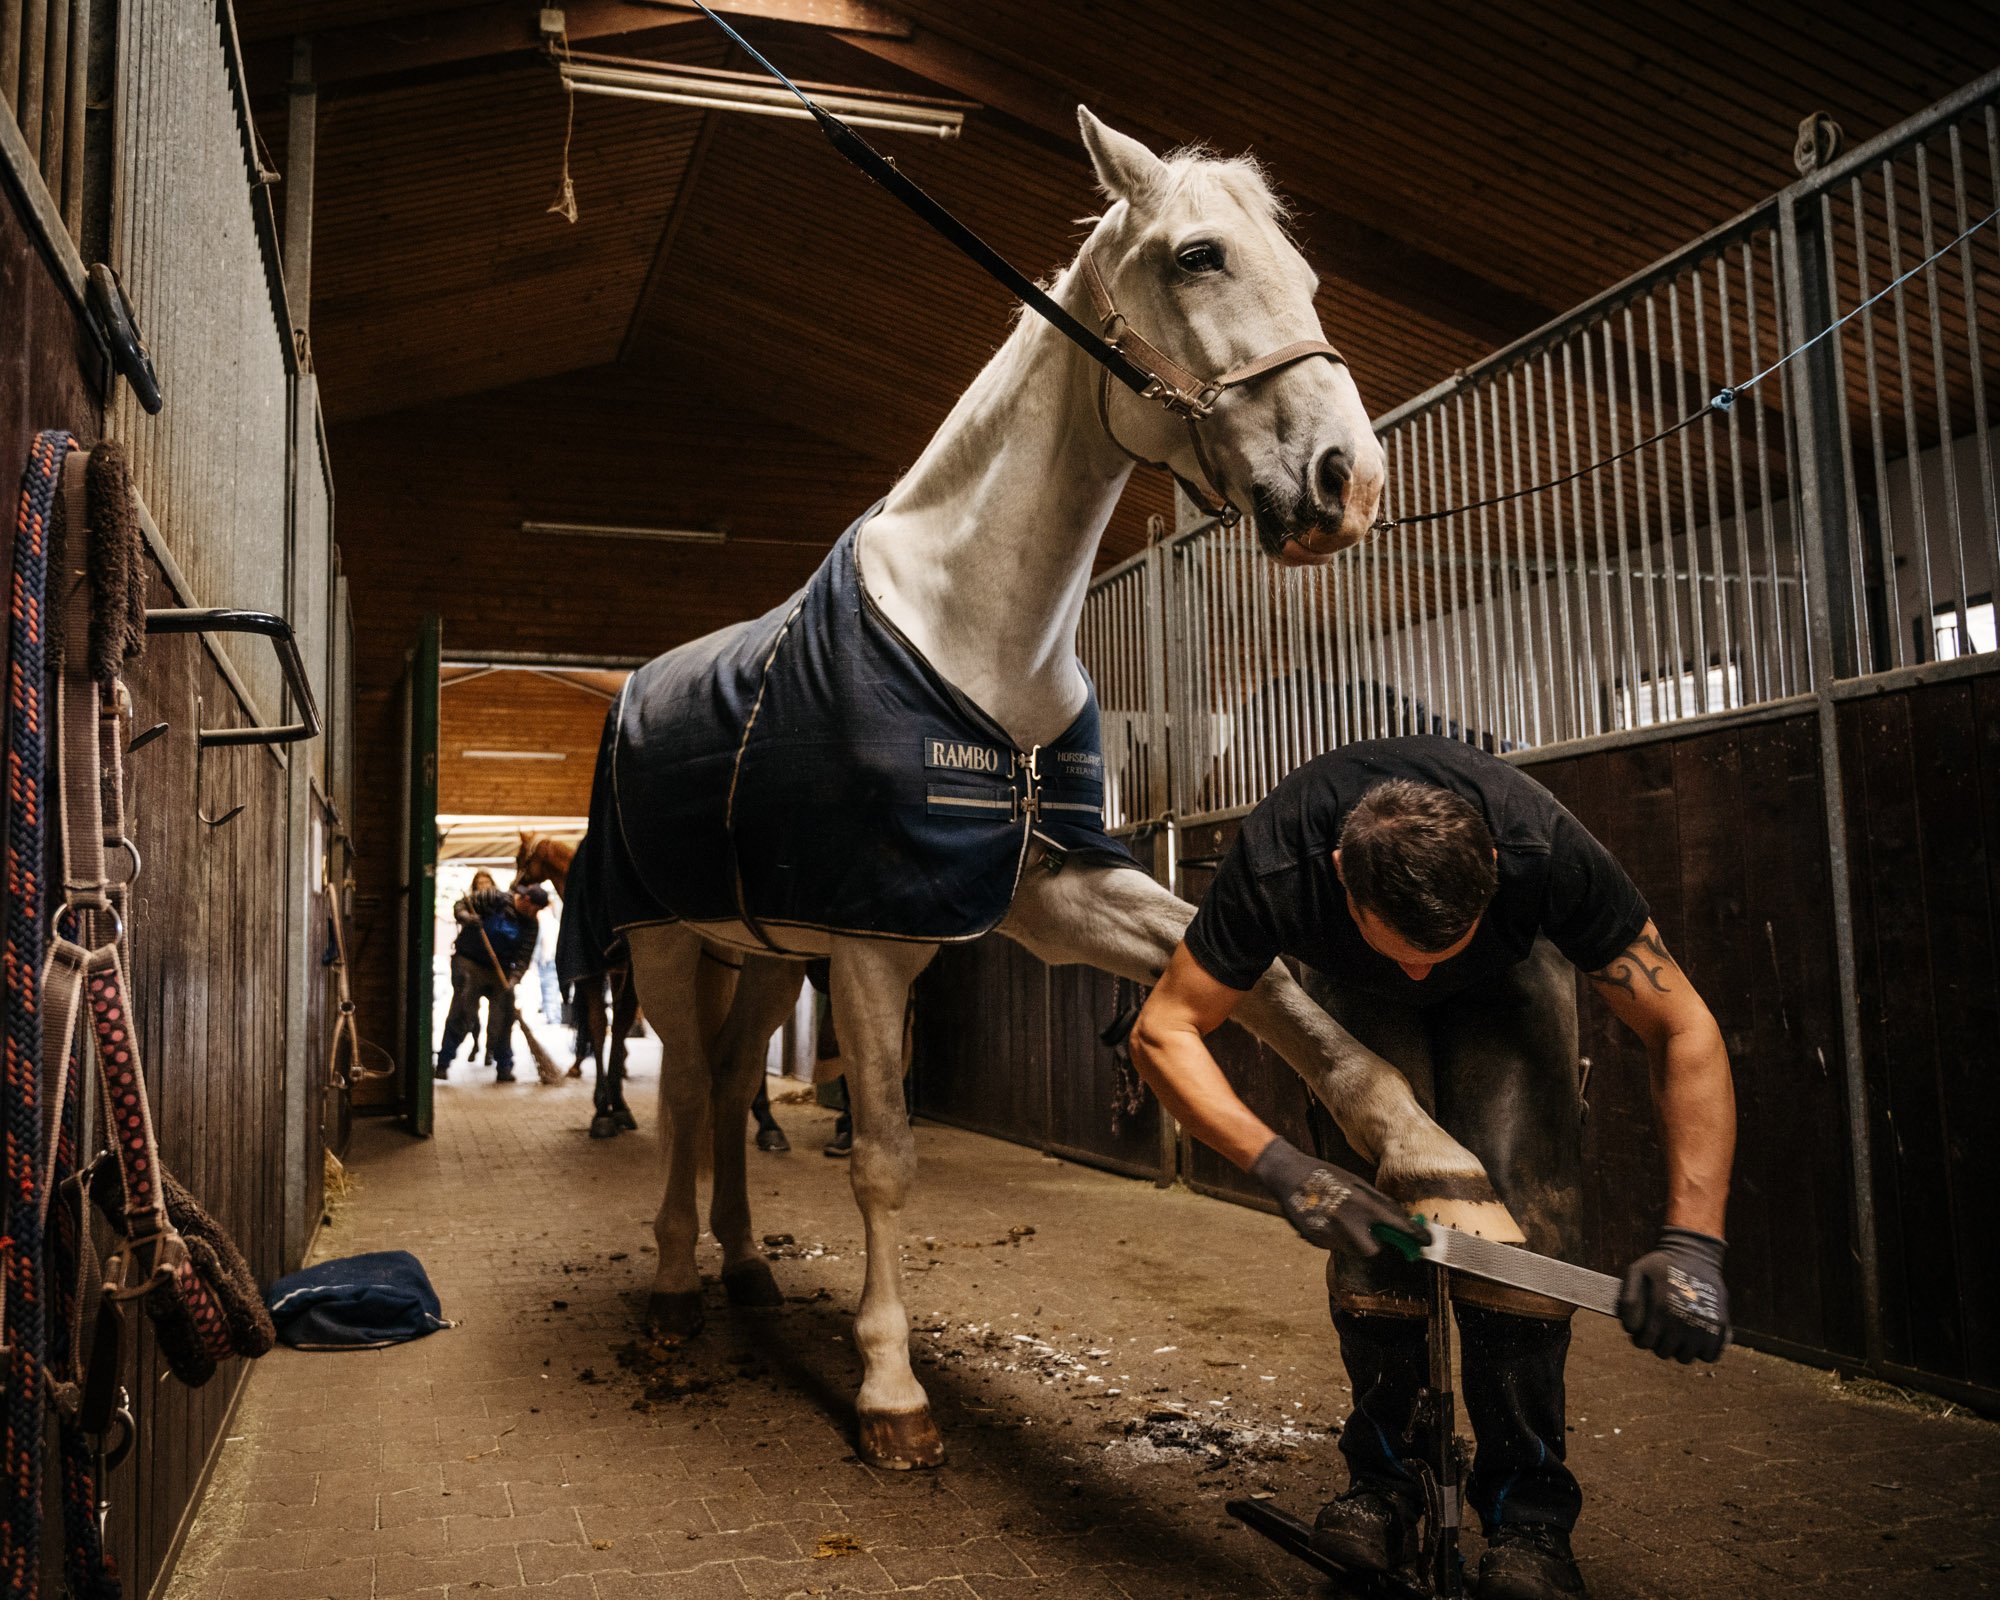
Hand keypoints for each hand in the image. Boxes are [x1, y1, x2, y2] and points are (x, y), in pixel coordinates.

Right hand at [1250, 1136, 1430, 1256]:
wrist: (1289, 1175)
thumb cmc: (1326, 1176)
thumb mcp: (1356, 1183)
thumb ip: (1378, 1202)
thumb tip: (1399, 1217)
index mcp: (1364, 1204)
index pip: (1398, 1226)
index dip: (1415, 1236)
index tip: (1426, 1242)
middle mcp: (1351, 1222)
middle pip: (1374, 1250)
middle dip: (1375, 1245)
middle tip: (1371, 1235)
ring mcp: (1332, 1233)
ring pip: (1353, 1250)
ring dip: (1354, 1242)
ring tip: (1342, 1222)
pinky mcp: (1317, 1239)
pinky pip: (1334, 1246)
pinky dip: (1335, 1239)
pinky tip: (1326, 1221)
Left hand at [1620, 1227, 1728, 1361]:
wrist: (1696, 1254)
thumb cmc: (1663, 1264)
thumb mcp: (1637, 1271)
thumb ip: (1628, 1299)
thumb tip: (1630, 1328)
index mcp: (1661, 1309)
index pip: (1645, 1343)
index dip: (1640, 1340)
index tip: (1643, 1332)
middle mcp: (1683, 1322)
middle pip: (1664, 1352)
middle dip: (1658, 1343)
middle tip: (1660, 1330)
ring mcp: (1703, 1326)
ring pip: (1685, 1358)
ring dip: (1678, 1349)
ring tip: (1676, 1333)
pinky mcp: (1720, 1328)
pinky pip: (1709, 1356)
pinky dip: (1702, 1351)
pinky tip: (1694, 1336)